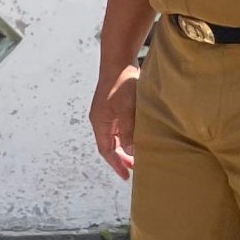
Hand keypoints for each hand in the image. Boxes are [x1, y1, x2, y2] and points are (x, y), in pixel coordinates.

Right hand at [90, 66, 139, 180]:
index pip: (106, 150)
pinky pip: (120, 127)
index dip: (116, 164)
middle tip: (135, 169)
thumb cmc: (121, 85)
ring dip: (126, 148)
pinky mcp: (115, 107)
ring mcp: (107, 113)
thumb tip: (130, 151)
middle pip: (110, 145)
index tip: (126, 176)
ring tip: (139, 155)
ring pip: (116, 137)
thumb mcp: (126, 110)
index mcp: (100, 123)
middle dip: (121, 158)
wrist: (118, 62)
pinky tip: (139, 137)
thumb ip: (128, 131)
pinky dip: (128, 136)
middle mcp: (101, 120)